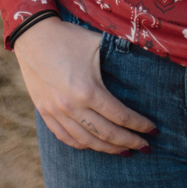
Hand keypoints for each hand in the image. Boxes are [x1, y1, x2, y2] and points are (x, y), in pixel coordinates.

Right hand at [13, 16, 156, 152]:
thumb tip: (148, 57)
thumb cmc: (69, 37)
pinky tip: (95, 145)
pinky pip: (65, 138)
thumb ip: (121, 54)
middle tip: (146, 148)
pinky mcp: (45, 113)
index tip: (153, 131)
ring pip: (86, 142)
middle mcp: (72, 107)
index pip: (120, 116)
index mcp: (88, 90)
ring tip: (124, 151)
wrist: (33, 36)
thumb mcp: (98, 43)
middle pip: (106, 135)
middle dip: (129, 143)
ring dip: (108, 149)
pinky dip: (83, 145)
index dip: (139, 126)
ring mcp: (56, 113)